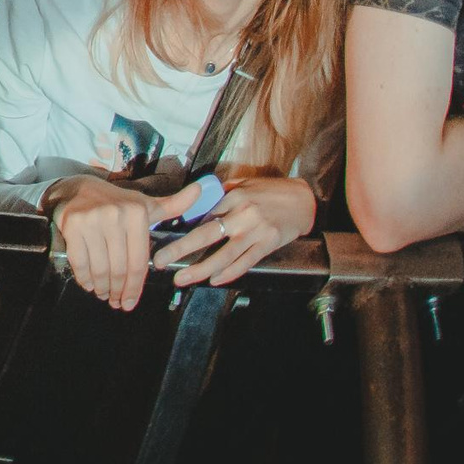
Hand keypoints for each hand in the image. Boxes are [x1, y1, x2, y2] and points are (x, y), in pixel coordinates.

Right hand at [50, 177, 205, 309]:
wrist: (77, 187)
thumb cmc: (117, 202)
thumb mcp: (145, 203)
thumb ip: (174, 205)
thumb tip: (201, 191)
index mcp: (137, 213)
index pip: (139, 261)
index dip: (135, 287)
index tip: (130, 302)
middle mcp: (115, 216)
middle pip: (119, 268)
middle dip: (118, 291)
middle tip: (116, 302)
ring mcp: (91, 221)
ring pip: (100, 268)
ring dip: (102, 287)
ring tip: (104, 294)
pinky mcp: (72, 225)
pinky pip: (80, 261)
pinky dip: (85, 278)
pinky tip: (90, 285)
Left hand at [155, 176, 314, 286]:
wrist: (303, 200)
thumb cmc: (270, 191)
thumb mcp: (243, 184)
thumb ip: (221, 194)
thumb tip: (196, 203)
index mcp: (232, 197)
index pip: (201, 214)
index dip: (180, 227)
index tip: (161, 236)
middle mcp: (242, 214)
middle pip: (205, 235)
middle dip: (180, 249)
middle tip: (161, 260)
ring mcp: (255, 231)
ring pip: (223, 255)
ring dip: (201, 269)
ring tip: (182, 278)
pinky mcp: (267, 244)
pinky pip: (244, 262)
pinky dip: (229, 273)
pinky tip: (214, 280)